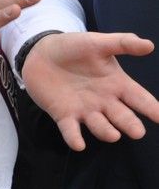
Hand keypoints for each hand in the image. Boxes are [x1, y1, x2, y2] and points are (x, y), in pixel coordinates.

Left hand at [21, 31, 158, 149]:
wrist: (40, 52)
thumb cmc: (73, 48)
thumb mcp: (98, 43)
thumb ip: (122, 43)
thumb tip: (149, 45)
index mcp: (117, 84)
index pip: (139, 98)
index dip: (151, 108)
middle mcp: (104, 101)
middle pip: (122, 116)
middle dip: (129, 124)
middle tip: (137, 132)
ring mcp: (84, 110)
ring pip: (99, 125)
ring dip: (106, 131)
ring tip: (113, 136)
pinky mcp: (64, 115)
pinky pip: (70, 130)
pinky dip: (74, 137)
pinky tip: (78, 145)